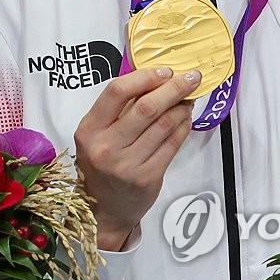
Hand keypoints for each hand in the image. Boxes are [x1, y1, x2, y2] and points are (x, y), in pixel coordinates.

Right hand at [73, 66, 199, 249]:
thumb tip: (153, 79)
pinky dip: (183, 127)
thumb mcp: (97, 135)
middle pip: (146, 108)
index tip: (164, 71)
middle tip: (190, 77)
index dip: (144, 77)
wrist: (103, 209)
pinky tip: (186, 118)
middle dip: (173, 88)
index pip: (116, 92)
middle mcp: (106, 147)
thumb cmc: (101, 163)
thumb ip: (119, 109)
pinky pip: (172, 145)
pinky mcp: (147, 178)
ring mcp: (128, 165)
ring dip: (181, 107)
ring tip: (188, 98)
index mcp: (89, 129)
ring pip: (163, 126)